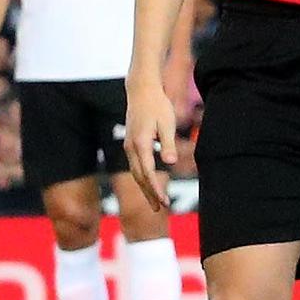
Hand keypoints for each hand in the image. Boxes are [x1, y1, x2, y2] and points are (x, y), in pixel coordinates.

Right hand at [125, 77, 177, 211]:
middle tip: (161, 208)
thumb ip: (168, 143)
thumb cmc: (157, 106)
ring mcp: (129, 146)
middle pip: (139, 177)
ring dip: (145, 188)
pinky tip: (150, 184)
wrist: (141, 91)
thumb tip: (170, 162)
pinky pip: (136, 165)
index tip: (164, 202)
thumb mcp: (167, 123)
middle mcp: (131, 147)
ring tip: (156, 202)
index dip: (155, 189)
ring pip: (136, 172)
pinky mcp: (131, 144)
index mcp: (141, 143)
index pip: (147, 173)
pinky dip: (142, 178)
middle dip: (149, 194)